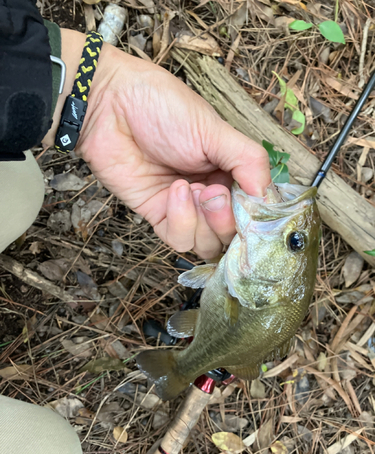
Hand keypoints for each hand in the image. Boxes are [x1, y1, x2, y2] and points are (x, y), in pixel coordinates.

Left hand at [44, 30, 270, 257]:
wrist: (111, 107)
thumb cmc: (164, 108)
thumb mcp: (216, 130)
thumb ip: (249, 161)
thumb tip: (266, 197)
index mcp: (231, 173)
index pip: (253, 211)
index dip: (254, 217)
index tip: (249, 206)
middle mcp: (211, 195)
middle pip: (232, 235)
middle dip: (226, 220)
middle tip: (212, 193)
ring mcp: (184, 209)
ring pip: (207, 245)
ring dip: (204, 222)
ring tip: (191, 188)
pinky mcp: (158, 216)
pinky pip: (179, 240)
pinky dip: (181, 221)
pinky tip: (174, 191)